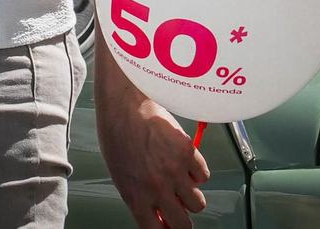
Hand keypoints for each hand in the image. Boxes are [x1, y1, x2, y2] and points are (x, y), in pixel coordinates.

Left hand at [95, 50, 208, 228]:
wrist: (124, 103)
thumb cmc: (116, 134)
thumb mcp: (120, 172)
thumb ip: (139, 195)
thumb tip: (156, 213)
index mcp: (135, 195)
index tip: (168, 227)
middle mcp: (157, 187)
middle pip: (183, 224)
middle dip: (183, 219)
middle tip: (180, 208)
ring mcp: (174, 171)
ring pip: (198, 203)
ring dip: (191, 194)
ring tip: (179, 178)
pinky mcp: (189, 153)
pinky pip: (203, 175)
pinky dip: (196, 170)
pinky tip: (182, 158)